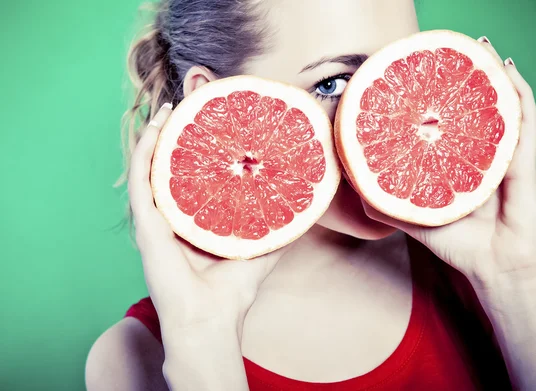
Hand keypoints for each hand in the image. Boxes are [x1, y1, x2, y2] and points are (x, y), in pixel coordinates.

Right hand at [128, 103, 288, 338]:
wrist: (211, 320)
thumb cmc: (233, 289)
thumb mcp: (263, 245)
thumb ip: (283, 224)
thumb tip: (310, 201)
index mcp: (196, 218)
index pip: (196, 172)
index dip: (201, 144)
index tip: (215, 117)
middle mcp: (174, 214)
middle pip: (174, 163)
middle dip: (181, 130)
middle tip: (193, 99)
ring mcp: (157, 217)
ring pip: (153, 164)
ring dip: (159, 133)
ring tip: (173, 106)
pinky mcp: (146, 224)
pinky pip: (142, 178)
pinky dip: (146, 149)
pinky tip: (158, 126)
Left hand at [362, 38, 535, 291]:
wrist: (494, 270)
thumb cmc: (458, 246)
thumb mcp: (414, 219)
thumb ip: (386, 204)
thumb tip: (354, 187)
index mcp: (455, 164)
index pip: (444, 124)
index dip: (433, 99)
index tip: (418, 76)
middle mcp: (478, 155)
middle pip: (470, 109)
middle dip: (461, 78)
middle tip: (448, 52)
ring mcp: (502, 156)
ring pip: (500, 107)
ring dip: (493, 75)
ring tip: (482, 48)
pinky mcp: (523, 164)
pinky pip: (525, 125)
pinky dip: (520, 97)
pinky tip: (510, 73)